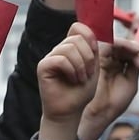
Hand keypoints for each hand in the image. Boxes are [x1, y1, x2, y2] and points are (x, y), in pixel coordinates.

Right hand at [37, 22, 98, 139]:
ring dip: (81, 65)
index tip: (95, 53)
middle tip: (88, 74)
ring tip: (81, 79)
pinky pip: (61, 59)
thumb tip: (92, 32)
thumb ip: (93, 50)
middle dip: (89, 57)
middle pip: (77, 38)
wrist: (69, 112)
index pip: (78, 27)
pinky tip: (72, 80)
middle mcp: (59, 50)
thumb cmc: (80, 93)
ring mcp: (50, 57)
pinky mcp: (43, 66)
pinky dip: (71, 70)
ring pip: (69, 48)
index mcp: (71, 48)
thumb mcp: (94, 68)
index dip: (89, 36)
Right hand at [77, 38, 138, 139]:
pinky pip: (111, 43)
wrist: (100, 113)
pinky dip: (124, 44)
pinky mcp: (97, 56)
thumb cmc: (114, 102)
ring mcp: (103, 59)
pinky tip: (133, 52)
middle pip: (125, 45)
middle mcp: (110, 61)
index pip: (130, 52)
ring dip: (133, 47)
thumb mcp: (130, 82)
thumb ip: (134, 65)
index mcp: (118, 67)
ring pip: (119, 43)